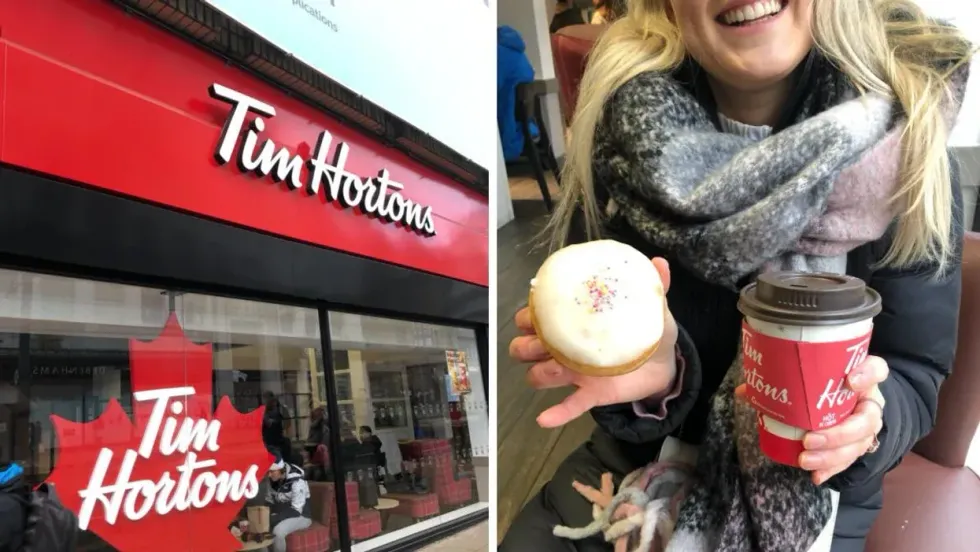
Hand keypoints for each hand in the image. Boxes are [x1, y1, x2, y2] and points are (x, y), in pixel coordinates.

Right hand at [510, 258, 678, 427]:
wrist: (663, 364)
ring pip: (539, 375)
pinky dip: (556, 414)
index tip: (535, 313)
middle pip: (525, 348)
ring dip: (539, 374)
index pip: (533, 318)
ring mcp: (574, 373)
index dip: (527, 317)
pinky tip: (546, 419)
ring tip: (552, 372)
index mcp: (572, 325)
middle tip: (539, 343)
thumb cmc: (646, 330)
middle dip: (525, 346)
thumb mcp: (650, 306)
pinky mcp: (590, 394)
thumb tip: (660, 262)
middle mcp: (565, 348)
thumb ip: (653, 284)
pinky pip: (568, 407)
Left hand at [736, 355, 887, 484]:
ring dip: (832, 456)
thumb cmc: (825, 385)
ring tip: (805, 460)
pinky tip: (816, 476)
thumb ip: (781, 379)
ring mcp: (867, 426)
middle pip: (867, 419)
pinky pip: (850, 460)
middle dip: (838, 434)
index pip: (877, 369)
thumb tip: (745, 391)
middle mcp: (870, 401)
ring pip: (859, 444)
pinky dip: (832, 469)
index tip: (849, 380)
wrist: (848, 402)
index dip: (868, 374)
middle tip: (809, 440)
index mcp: (862, 377)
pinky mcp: (861, 445)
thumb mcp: (809, 377)